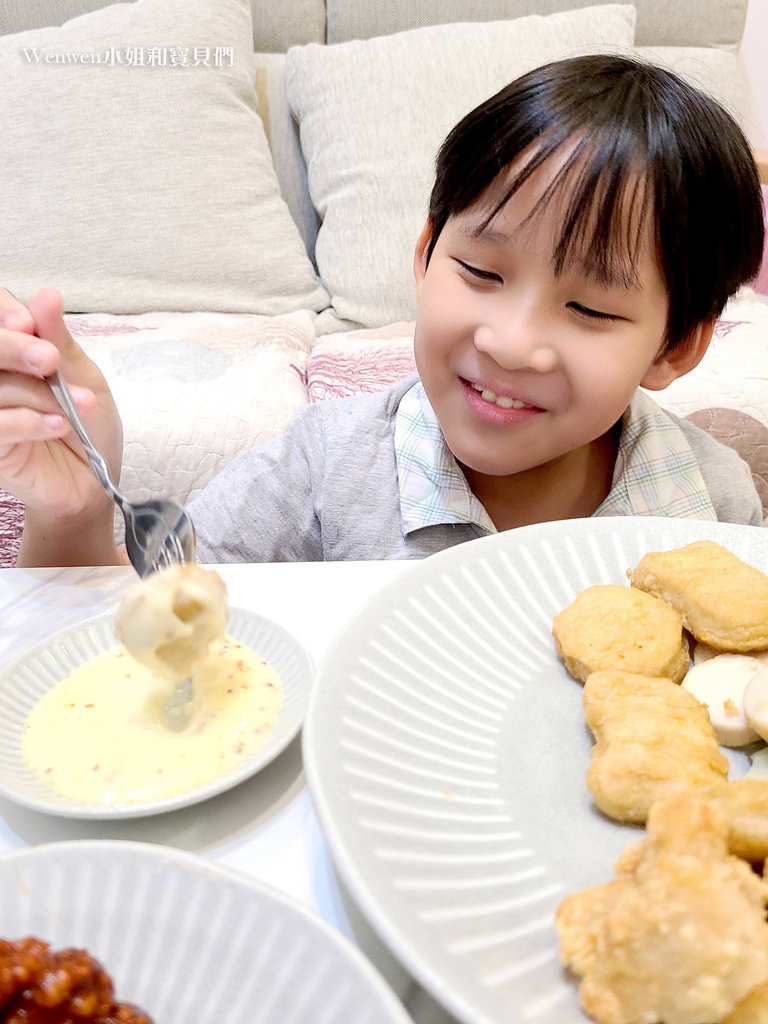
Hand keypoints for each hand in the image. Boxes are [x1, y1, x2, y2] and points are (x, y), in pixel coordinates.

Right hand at [0, 287, 122, 521]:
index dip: (4, 313)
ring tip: (77, 405)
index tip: (28, 324)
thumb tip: (47, 296)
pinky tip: (58, 425)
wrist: (95, 479)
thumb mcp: (84, 376)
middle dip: (13, 349)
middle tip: (47, 359)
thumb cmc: (88, 425)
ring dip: (39, 393)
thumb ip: (59, 340)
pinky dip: (30, 422)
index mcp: (13, 351)